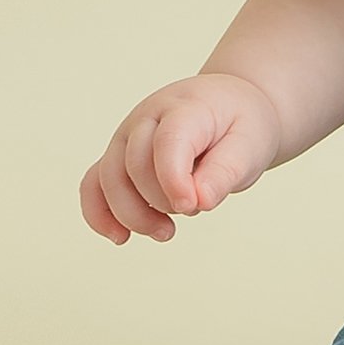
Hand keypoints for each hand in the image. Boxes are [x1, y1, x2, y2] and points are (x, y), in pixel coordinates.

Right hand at [79, 71, 282, 244]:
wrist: (231, 107)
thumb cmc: (241, 126)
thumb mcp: (250, 145)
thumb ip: (225, 172)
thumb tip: (199, 202)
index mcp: (185, 107)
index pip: (167, 142)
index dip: (174, 179)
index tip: (193, 206)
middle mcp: (147, 117)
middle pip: (134, 164)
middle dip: (161, 201)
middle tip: (195, 210)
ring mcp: (127, 136)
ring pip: (108, 178)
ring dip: (132, 215)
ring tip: (166, 232)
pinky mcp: (119, 156)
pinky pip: (94, 184)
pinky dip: (99, 214)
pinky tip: (121, 237)